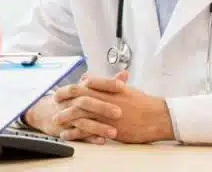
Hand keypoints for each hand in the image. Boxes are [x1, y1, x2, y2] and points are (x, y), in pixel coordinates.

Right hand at [21, 71, 127, 144]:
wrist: (45, 112)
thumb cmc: (71, 99)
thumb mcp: (86, 88)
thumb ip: (107, 83)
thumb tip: (125, 73)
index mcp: (78, 89)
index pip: (91, 82)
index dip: (105, 83)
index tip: (122, 85)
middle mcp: (71, 101)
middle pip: (85, 102)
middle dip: (102, 107)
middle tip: (119, 112)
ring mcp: (67, 116)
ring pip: (82, 121)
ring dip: (97, 127)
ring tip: (114, 132)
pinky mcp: (65, 130)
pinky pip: (77, 135)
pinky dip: (89, 138)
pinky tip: (101, 140)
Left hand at [57, 70, 175, 143]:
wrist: (157, 117)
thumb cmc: (144, 104)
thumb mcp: (126, 89)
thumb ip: (108, 84)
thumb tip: (94, 77)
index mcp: (109, 88)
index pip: (84, 84)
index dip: (70, 87)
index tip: (62, 90)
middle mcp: (105, 99)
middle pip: (78, 96)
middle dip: (63, 99)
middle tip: (54, 102)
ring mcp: (106, 114)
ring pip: (80, 113)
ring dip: (65, 116)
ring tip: (56, 120)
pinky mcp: (108, 128)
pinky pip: (87, 130)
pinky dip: (75, 133)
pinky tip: (66, 135)